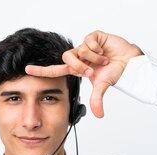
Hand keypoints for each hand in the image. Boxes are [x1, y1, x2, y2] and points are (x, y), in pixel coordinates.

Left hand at [25, 30, 142, 117]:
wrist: (129, 62)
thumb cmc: (115, 72)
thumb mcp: (102, 86)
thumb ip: (97, 99)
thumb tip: (99, 115)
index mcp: (77, 68)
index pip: (55, 70)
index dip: (41, 70)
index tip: (27, 70)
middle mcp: (79, 56)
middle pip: (67, 58)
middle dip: (80, 66)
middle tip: (92, 71)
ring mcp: (85, 46)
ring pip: (80, 50)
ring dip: (93, 58)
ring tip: (103, 61)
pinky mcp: (94, 37)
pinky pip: (89, 42)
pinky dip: (97, 49)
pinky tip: (104, 51)